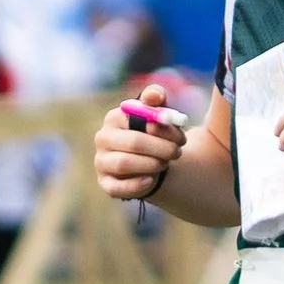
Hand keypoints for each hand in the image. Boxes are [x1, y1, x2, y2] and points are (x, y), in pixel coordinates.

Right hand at [94, 82, 185, 204]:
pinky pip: (117, 187)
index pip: (137, 119)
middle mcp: (103, 138)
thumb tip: (156, 95)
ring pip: (124, 164)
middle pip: (133, 142)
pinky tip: (152, 180)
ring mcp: (102, 161)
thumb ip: (157, 100)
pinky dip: (137, 185)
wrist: (152, 162)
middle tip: (177, 152)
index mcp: (114, 117)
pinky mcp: (105, 183)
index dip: (163, 129)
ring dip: (151, 164)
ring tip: (165, 163)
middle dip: (161, 148)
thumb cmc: (155, 135)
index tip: (181, 136)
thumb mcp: (159, 114)